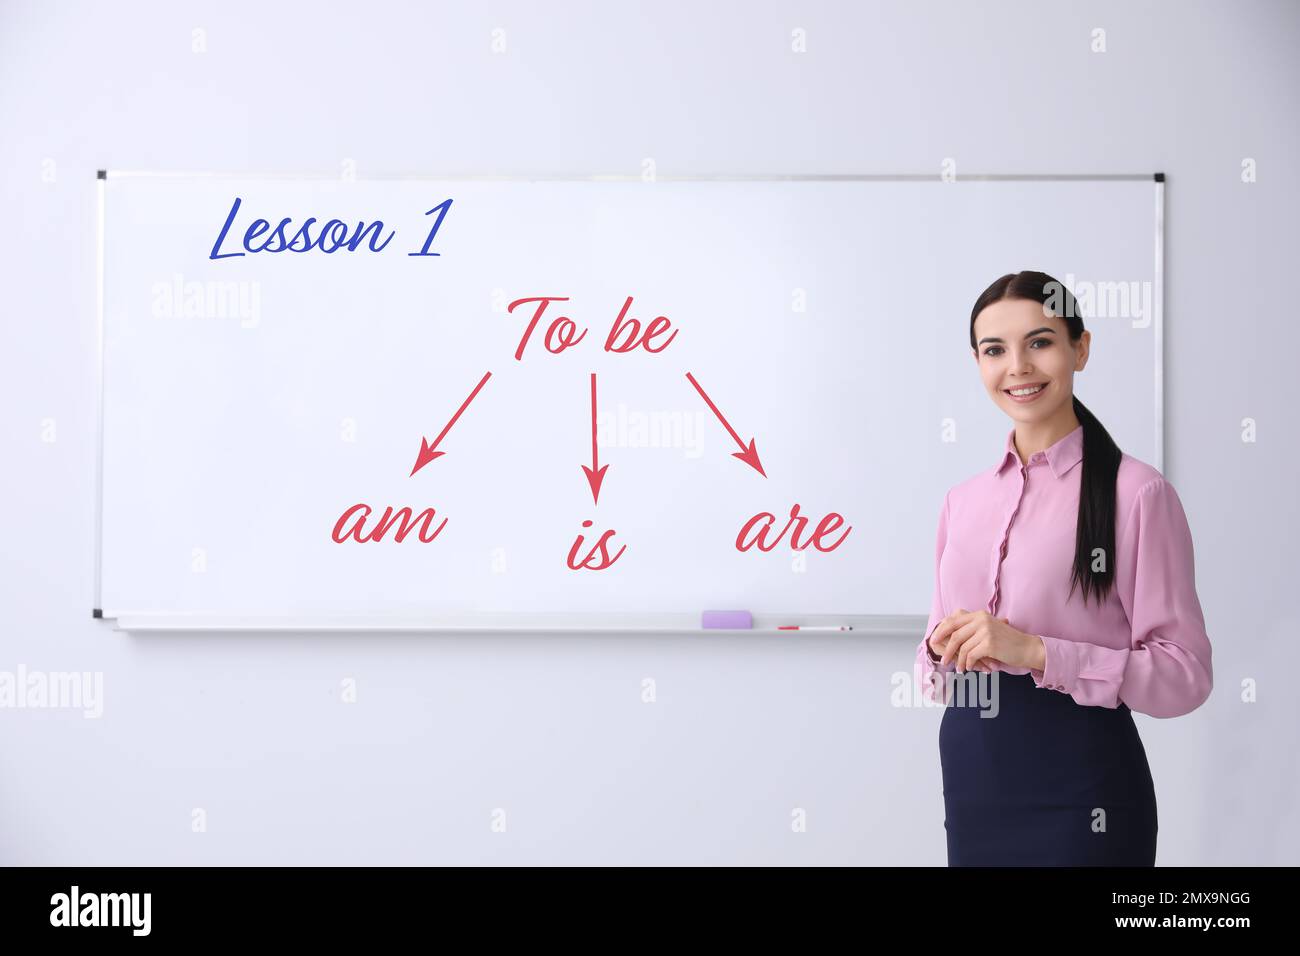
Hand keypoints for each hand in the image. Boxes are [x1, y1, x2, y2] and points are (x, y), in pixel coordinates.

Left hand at [931, 609, 1045, 672]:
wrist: (1027, 648)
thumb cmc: (1006, 642)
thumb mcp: (988, 629)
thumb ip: (971, 629)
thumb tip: (949, 637)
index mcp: (978, 614)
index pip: (952, 620)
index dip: (941, 631)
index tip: (933, 641)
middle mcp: (981, 620)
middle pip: (955, 634)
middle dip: (946, 649)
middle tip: (943, 660)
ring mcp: (985, 631)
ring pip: (962, 647)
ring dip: (958, 661)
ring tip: (958, 669)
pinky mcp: (989, 643)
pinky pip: (971, 656)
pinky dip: (968, 664)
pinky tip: (969, 668)